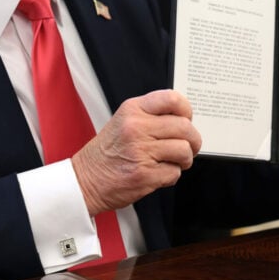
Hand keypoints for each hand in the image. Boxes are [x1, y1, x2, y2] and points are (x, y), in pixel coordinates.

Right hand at [72, 89, 201, 215]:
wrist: (85, 180)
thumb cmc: (106, 153)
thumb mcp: (123, 121)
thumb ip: (150, 116)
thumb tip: (183, 119)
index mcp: (133, 110)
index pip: (172, 99)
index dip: (187, 110)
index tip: (186, 120)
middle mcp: (136, 127)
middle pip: (185, 127)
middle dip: (193, 141)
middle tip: (188, 147)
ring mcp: (140, 151)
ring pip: (184, 150)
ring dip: (184, 160)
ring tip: (173, 162)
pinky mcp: (144, 175)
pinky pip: (174, 173)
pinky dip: (171, 176)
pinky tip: (158, 174)